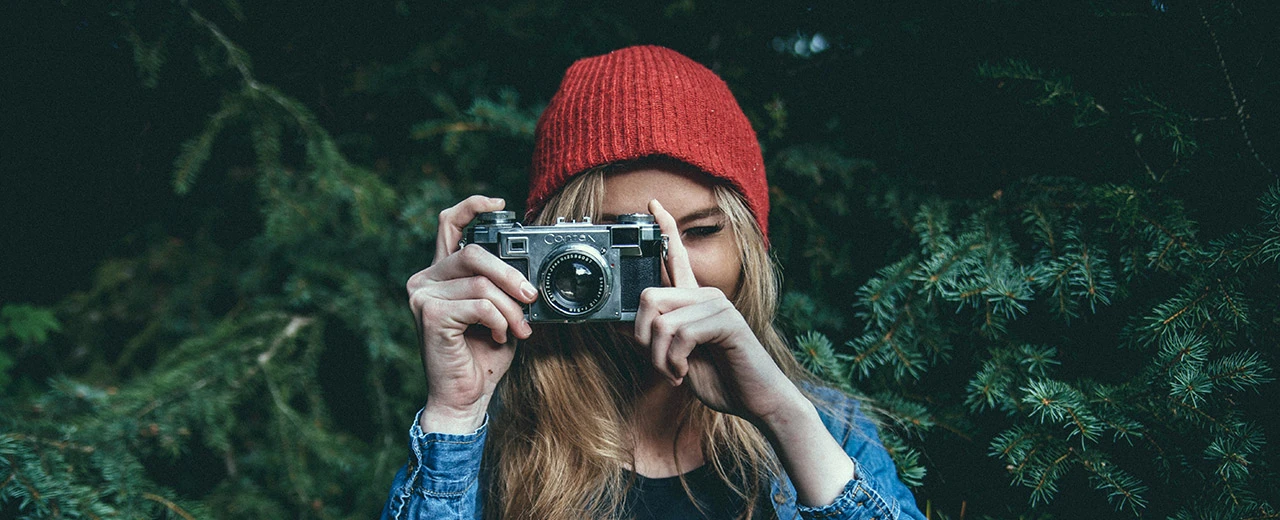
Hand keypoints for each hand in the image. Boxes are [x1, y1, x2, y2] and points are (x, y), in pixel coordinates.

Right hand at [406, 195, 536, 432]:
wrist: (464, 398)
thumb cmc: (481, 356)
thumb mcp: (498, 313)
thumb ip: (501, 287)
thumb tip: (528, 272)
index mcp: (440, 274)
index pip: (449, 225)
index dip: (472, 206)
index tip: (500, 203)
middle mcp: (425, 279)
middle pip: (474, 253)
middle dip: (511, 275)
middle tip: (531, 297)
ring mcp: (423, 296)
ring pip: (481, 283)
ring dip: (510, 308)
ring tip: (519, 329)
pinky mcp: (430, 314)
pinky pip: (479, 304)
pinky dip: (498, 320)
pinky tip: (497, 336)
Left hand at [634, 200, 805, 424]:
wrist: (757, 401)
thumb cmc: (721, 379)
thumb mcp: (676, 359)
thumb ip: (653, 340)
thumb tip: (619, 326)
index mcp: (694, 301)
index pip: (677, 257)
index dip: (664, 229)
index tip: (652, 204)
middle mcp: (705, 295)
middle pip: (648, 296)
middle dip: (643, 339)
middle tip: (661, 364)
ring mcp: (718, 305)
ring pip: (661, 321)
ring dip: (660, 358)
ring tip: (677, 373)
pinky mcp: (726, 321)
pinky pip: (681, 335)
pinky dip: (675, 362)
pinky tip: (687, 372)